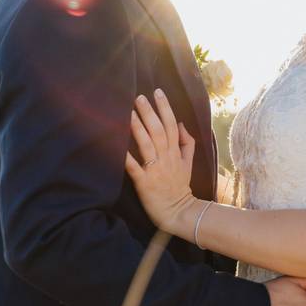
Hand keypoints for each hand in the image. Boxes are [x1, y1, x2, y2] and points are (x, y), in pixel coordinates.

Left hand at [123, 89, 197, 232]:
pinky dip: (126, 157)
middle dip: (149, 112)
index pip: (171, 124)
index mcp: (175, 152)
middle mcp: (166, 158)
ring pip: (147, 144)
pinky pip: (134, 167)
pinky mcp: (144, 183)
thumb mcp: (188, 163)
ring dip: (137, 127)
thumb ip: (187, 143)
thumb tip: (181, 124)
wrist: (179, 213)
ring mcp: (155, 170)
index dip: (165, 107)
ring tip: (129, 112)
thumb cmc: (180, 187)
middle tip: (139, 96)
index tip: (157, 92)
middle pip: (158, 130)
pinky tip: (117, 146)